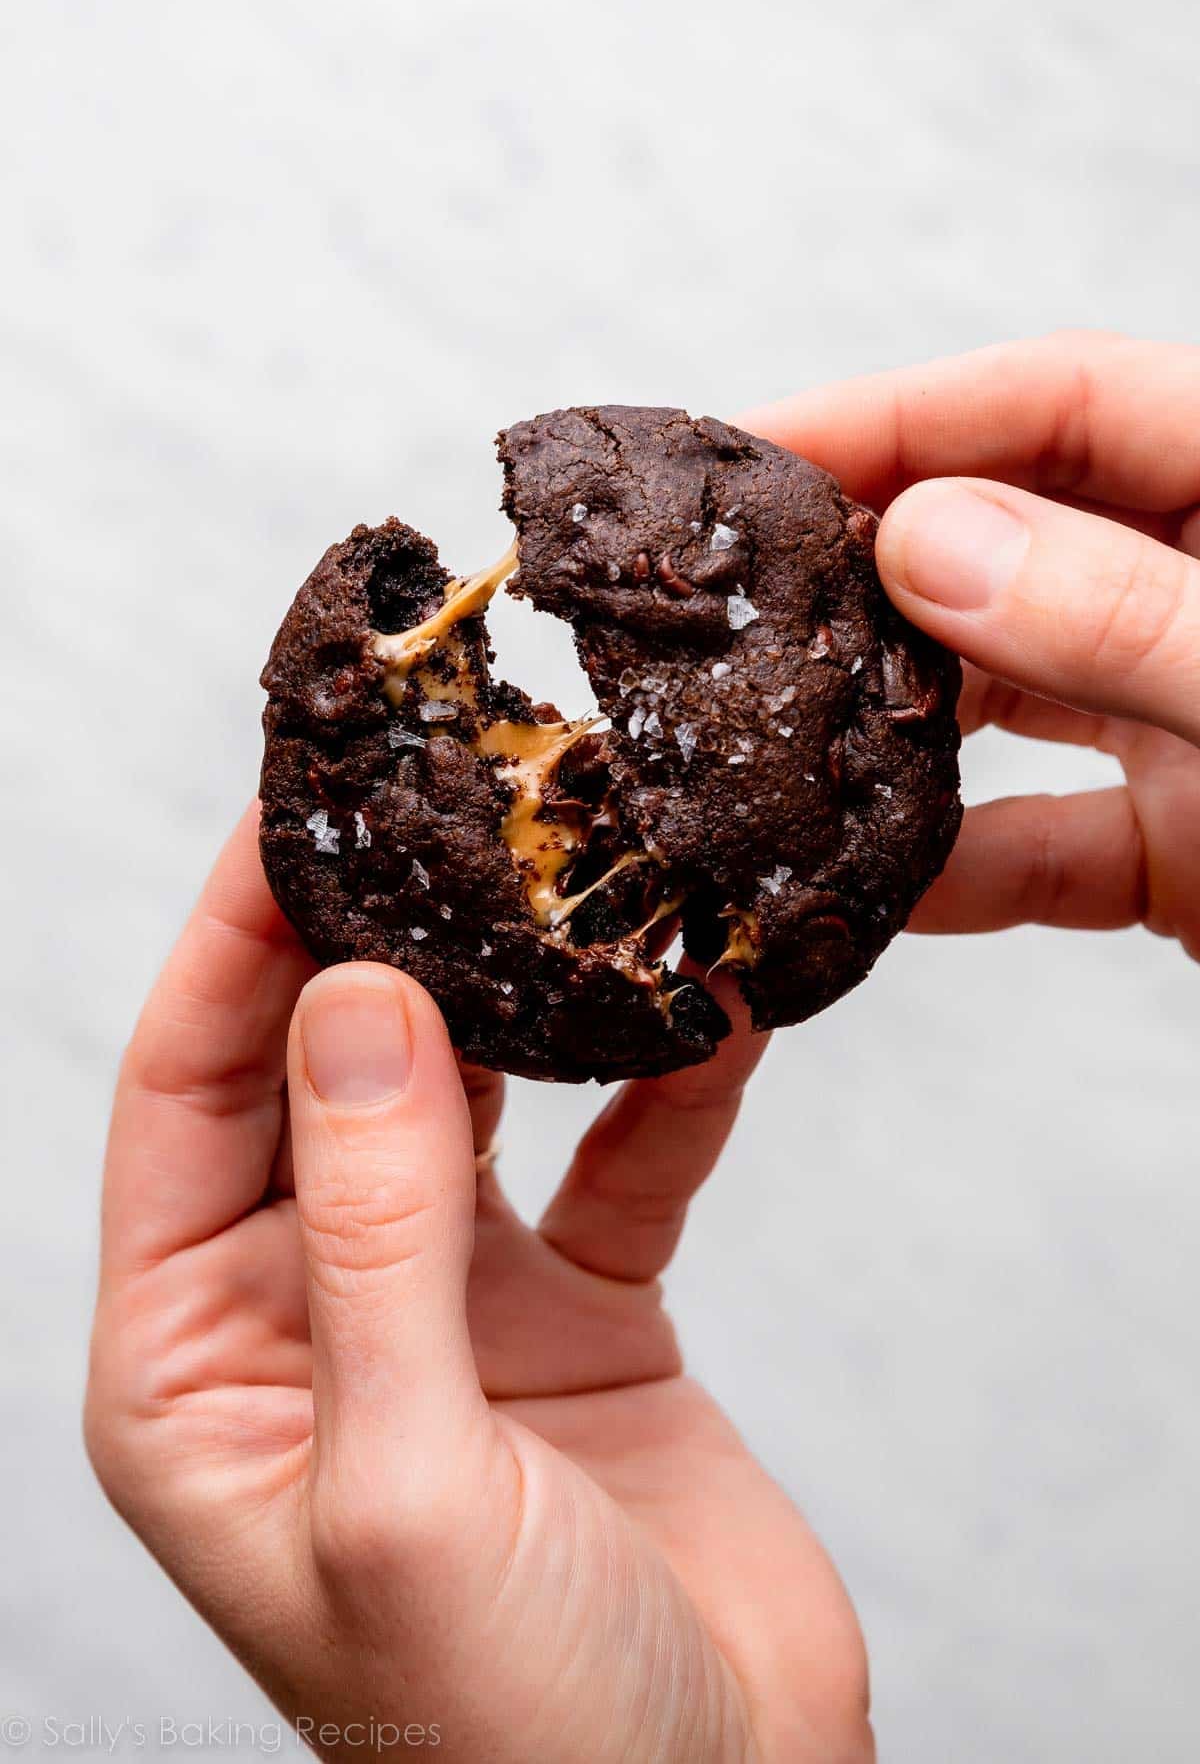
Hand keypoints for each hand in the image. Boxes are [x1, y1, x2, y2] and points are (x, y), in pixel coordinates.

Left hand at [85, 808, 870, 1762]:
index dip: (237, 941)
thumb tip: (357, 1002)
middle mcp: (306, 1309)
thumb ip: (373, 1234)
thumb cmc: (509, 1731)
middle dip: (385, 934)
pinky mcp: (574, 1317)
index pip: (188, 1093)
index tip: (302, 804)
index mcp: (194, 1359)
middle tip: (455, 797)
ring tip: (574, 874)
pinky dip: (656, 1090)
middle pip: (323, 1068)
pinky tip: (705, 1012)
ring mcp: (446, 1306)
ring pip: (465, 1096)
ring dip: (520, 995)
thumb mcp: (404, 1481)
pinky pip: (609, 1165)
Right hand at [746, 330, 1199, 957]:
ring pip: (1010, 693)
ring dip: (894, 718)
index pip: (1067, 403)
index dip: (905, 413)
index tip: (756, 455)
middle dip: (871, 563)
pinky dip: (953, 868)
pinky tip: (866, 891)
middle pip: (1013, 536)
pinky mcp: (1182, 849)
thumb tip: (923, 545)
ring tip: (770, 732)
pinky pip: (1042, 844)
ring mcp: (1188, 720)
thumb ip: (1119, 616)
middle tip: (734, 593)